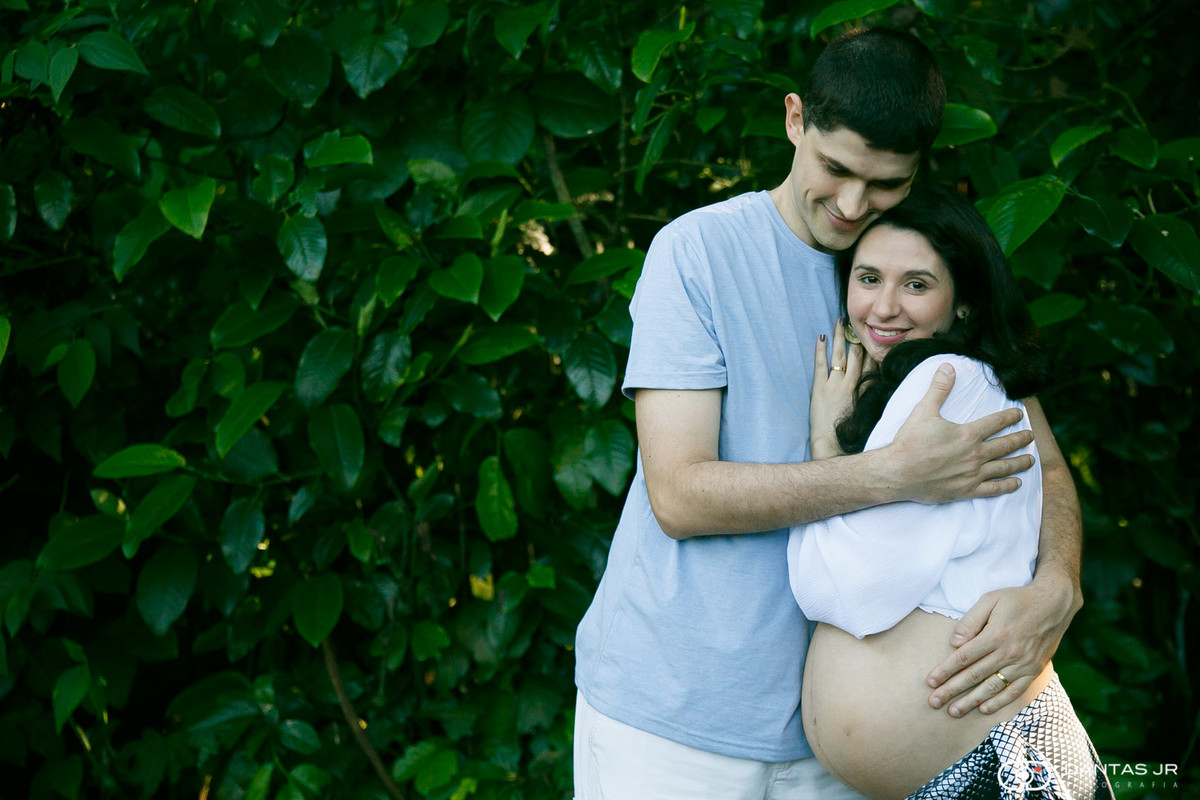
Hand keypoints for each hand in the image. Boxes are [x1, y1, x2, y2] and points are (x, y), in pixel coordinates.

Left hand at [809, 322, 870, 459]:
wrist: (833, 443)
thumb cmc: (850, 430)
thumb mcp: (867, 410)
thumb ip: (871, 393)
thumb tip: (878, 380)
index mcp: (864, 388)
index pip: (871, 362)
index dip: (871, 346)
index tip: (872, 332)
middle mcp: (851, 383)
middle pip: (857, 354)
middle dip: (856, 336)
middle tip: (856, 321)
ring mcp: (835, 384)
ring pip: (840, 354)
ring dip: (840, 336)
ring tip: (840, 321)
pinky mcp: (820, 388)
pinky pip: (820, 364)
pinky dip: (820, 350)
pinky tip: (820, 337)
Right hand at [888, 363, 1034, 502]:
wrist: (897, 472)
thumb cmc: (909, 442)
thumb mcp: (923, 410)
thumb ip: (939, 389)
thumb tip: (948, 367)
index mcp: (967, 434)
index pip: (996, 422)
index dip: (1010, 416)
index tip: (1019, 413)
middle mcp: (975, 454)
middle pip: (1006, 445)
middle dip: (1021, 439)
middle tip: (1031, 436)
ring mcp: (972, 474)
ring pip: (1004, 467)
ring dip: (1020, 462)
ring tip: (1030, 459)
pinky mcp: (966, 490)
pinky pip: (993, 489)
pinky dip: (1007, 486)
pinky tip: (1016, 483)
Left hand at [925, 571, 1077, 716]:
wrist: (1054, 604)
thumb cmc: (1017, 599)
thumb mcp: (990, 600)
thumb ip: (970, 621)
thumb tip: (954, 643)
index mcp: (995, 635)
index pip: (964, 658)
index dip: (945, 671)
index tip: (930, 681)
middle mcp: (1008, 653)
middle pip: (974, 676)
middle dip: (951, 690)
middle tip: (934, 702)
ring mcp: (1022, 664)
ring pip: (991, 687)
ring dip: (971, 701)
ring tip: (953, 711)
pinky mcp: (1034, 670)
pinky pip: (1014, 691)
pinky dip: (999, 701)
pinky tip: (984, 709)